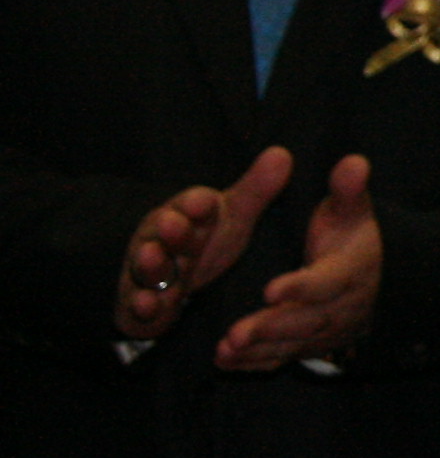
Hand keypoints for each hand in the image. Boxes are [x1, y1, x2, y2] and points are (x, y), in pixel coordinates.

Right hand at [115, 146, 293, 337]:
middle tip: (175, 224)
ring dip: (149, 262)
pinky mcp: (140, 301)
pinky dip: (142, 303)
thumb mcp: (233, 218)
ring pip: (147, 265)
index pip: (192, 205)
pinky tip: (147, 305)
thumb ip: (256, 190)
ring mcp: (149, 271)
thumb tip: (282, 152)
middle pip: (167, 232)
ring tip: (153, 258)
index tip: (206, 202)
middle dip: (171, 228)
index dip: (198, 203)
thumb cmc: (204, 242)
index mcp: (188, 216)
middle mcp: (164, 239)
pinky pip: (138, 303)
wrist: (166, 282)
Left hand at [215, 153, 378, 370]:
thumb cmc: (354, 237)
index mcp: (349, 271)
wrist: (381, 278)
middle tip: (235, 334)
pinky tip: (226, 362)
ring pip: (293, 343)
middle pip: (305, 320)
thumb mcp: (353, 211)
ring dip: (259, 349)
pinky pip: (284, 357)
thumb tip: (354, 161)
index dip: (300, 287)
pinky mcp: (311, 345)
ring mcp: (326, 330)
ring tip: (225, 349)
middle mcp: (341, 306)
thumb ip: (348, 190)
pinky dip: (255, 363)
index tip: (269, 289)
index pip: (325, 282)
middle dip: (270, 328)